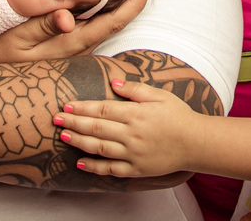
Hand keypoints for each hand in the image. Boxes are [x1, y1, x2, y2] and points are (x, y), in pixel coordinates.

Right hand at [0, 0, 151, 66]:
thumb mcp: (18, 39)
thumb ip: (43, 27)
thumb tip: (69, 18)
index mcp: (71, 44)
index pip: (112, 23)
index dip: (134, 4)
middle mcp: (77, 48)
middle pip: (114, 23)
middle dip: (133, 1)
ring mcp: (71, 49)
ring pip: (104, 25)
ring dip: (119, 4)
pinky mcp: (63, 47)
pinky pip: (90, 27)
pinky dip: (101, 10)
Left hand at [54, 78, 200, 177]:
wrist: (196, 143)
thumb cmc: (178, 115)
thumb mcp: (159, 95)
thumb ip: (135, 88)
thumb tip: (113, 81)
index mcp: (136, 114)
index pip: (102, 109)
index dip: (82, 107)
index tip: (66, 105)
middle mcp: (132, 134)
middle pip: (96, 128)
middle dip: (73, 122)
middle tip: (54, 118)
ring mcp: (133, 154)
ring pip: (99, 148)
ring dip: (78, 142)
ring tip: (63, 135)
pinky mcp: (136, 169)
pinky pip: (111, 169)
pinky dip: (94, 167)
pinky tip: (80, 162)